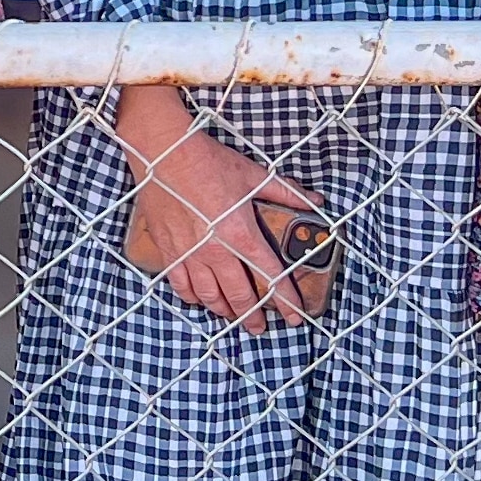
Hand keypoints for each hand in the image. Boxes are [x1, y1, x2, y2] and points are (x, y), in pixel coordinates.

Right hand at [116, 92, 323, 330]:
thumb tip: (316, 202)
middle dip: (253, 316)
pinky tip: (199, 299)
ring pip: (209, 297)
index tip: (296, 317)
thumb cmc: (208, 162)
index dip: (286, 300)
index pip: (270, 276)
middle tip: (260, 327)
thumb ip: (286, 193)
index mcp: (241, 234)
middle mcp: (215, 251)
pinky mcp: (168, 250)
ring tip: (233, 316)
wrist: (164, 153)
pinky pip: (181, 285)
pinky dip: (192, 297)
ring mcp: (189, 254)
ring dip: (224, 311)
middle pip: (238, 297)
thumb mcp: (253, 175)